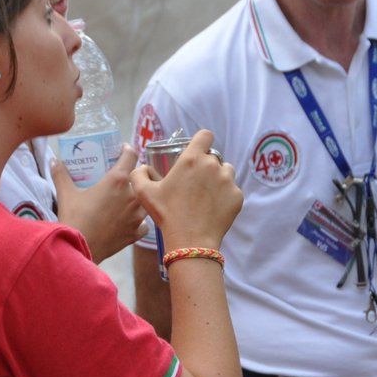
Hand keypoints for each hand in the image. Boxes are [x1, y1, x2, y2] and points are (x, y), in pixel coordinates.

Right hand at [52, 144, 145, 261]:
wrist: (79, 248)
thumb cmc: (74, 218)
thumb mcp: (66, 194)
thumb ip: (61, 174)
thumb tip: (54, 161)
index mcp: (117, 180)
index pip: (131, 155)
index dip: (127, 149)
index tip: (123, 149)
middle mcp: (132, 195)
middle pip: (141, 177)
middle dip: (133, 175)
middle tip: (122, 177)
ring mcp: (137, 215)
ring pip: (145, 200)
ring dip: (138, 197)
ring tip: (126, 199)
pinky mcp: (137, 232)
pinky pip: (144, 222)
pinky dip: (138, 221)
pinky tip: (128, 221)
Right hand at [130, 129, 240, 251]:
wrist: (190, 241)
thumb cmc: (167, 215)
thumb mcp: (144, 193)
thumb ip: (139, 174)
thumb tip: (142, 167)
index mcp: (192, 159)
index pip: (205, 135)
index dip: (202, 141)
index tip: (197, 151)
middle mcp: (213, 165)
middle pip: (214, 157)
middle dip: (206, 166)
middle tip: (195, 183)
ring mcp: (228, 180)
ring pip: (226, 171)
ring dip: (218, 178)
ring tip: (206, 195)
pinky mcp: (237, 196)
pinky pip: (233, 190)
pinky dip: (226, 196)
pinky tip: (213, 207)